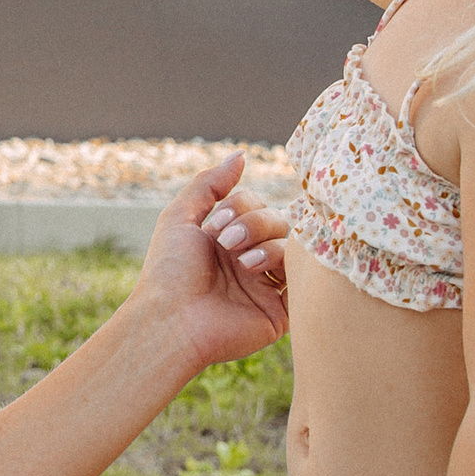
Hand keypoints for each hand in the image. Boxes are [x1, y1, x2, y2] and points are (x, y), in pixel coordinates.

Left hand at [127, 152, 288, 369]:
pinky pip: (304, 283)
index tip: (215, 226)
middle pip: (279, 220)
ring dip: (269, 246)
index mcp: (228, 238)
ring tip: (243, 264)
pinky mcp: (280, 312)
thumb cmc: (169, 272)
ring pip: (294, 247)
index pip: (256, 204)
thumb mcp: (180, 217)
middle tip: (227, 243)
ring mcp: (267, 285)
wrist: (171, 320)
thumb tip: (241, 155)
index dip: (242, 206)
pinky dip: (291, 268)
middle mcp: (250, 259)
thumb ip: (209, 183)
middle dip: (255, 223)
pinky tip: (261, 270)